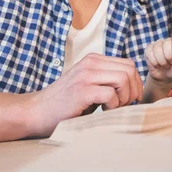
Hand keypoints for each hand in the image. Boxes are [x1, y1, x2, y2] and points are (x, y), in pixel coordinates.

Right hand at [25, 53, 142, 136]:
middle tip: (123, 105)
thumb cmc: (65, 103)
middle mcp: (90, 63)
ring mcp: (85, 75)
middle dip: (133, 91)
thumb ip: (106, 80)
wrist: (36, 112)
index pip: (128, 64)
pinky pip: (111, 94)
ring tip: (113, 108)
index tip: (130, 98)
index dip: (135, 83)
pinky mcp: (82, 90)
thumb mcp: (88, 84)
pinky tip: (103, 111)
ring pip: (123, 79)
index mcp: (93, 60)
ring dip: (124, 98)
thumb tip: (134, 87)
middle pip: (129, 70)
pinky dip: (113, 106)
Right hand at [145, 35, 171, 84]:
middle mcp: (167, 41)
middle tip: (171, 63)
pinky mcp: (148, 49)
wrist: (163, 78)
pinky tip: (157, 64)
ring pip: (158, 49)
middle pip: (166, 43)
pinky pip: (150, 53)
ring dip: (162, 61)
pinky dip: (154, 62)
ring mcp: (157, 44)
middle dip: (169, 57)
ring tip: (165, 65)